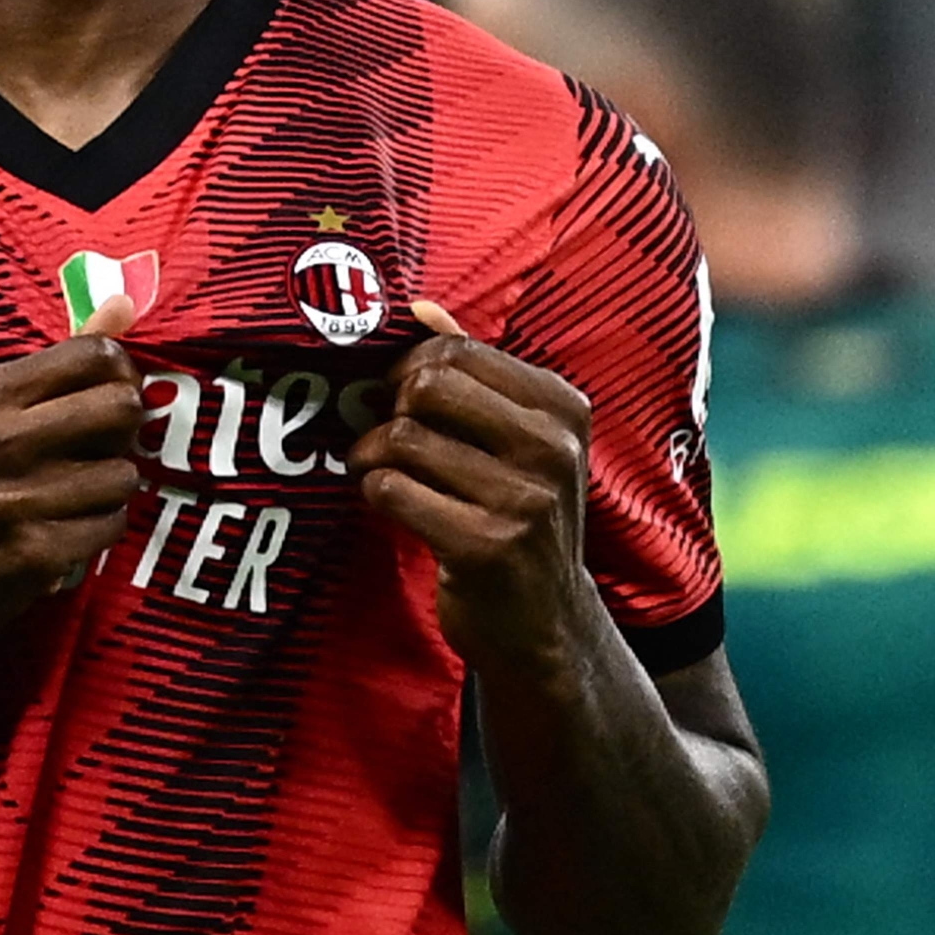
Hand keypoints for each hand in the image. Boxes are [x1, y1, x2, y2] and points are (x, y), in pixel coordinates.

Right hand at [0, 295, 144, 650]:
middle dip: (124, 432)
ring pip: (123, 474)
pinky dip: (95, 531)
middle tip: (99, 450)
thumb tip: (125, 304)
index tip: (109, 398)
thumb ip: (52, 365)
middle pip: (121, 407)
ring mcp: (12, 499)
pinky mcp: (30, 553)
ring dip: (108, 490)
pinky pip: (109, 525)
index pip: (94, 355)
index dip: (119, 376)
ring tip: (70, 498)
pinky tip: (62, 533)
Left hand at [347, 300, 601, 670]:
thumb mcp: (517, 441)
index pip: (458, 352)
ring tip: (377, 473)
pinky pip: (393, 492)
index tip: (395, 396)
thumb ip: (472, 373)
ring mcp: (525, 499)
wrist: (547, 625)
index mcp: (563, 407)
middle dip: (387, 409)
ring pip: (402, 440)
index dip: (407, 369)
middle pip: (426, 387)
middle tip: (383, 437)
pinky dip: (375, 494)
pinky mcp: (487, 546)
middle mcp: (553, 447)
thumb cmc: (519, 518)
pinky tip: (388, 505)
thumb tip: (421, 309)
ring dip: (370, 457)